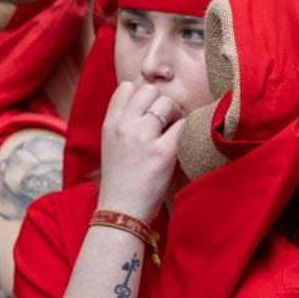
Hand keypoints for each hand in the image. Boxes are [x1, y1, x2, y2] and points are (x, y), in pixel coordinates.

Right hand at [95, 80, 185, 221]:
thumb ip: (124, 124)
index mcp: (110, 123)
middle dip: (163, 102)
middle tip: (168, 122)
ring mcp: (143, 137)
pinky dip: (188, 132)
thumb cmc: (121, 180)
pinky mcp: (162, 152)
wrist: (121, 210)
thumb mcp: (111, 146)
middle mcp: (124, 126)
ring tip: (175, 133)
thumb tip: (148, 106)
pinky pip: (183, 126)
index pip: (127, 87)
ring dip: (176, 114)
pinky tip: (183, 145)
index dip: (144, 95)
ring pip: (168, 103)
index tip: (151, 111)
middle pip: (150, 90)